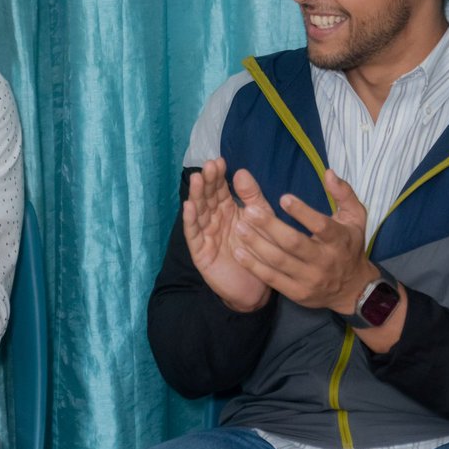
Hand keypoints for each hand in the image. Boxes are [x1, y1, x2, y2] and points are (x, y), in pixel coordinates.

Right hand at [182, 157, 270, 310]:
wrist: (257, 287)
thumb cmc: (258, 250)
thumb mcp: (259, 218)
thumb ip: (252, 196)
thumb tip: (241, 171)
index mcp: (227, 210)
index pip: (219, 189)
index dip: (218, 176)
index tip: (220, 161)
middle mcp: (213, 219)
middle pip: (207, 197)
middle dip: (207, 182)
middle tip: (208, 167)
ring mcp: (205, 234)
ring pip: (198, 212)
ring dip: (196, 196)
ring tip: (197, 180)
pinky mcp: (200, 251)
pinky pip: (194, 234)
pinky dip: (190, 220)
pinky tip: (189, 207)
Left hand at [231, 168, 374, 313]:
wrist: (353, 289)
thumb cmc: (349, 246)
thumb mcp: (355, 218)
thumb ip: (344, 193)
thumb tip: (328, 173)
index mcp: (339, 240)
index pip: (321, 226)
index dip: (302, 212)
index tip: (283, 198)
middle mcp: (324, 260)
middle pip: (294, 243)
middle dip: (270, 227)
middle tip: (249, 211)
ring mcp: (310, 279)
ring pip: (279, 262)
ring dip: (257, 245)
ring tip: (240, 228)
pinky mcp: (297, 293)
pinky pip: (273, 279)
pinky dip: (254, 267)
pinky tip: (239, 252)